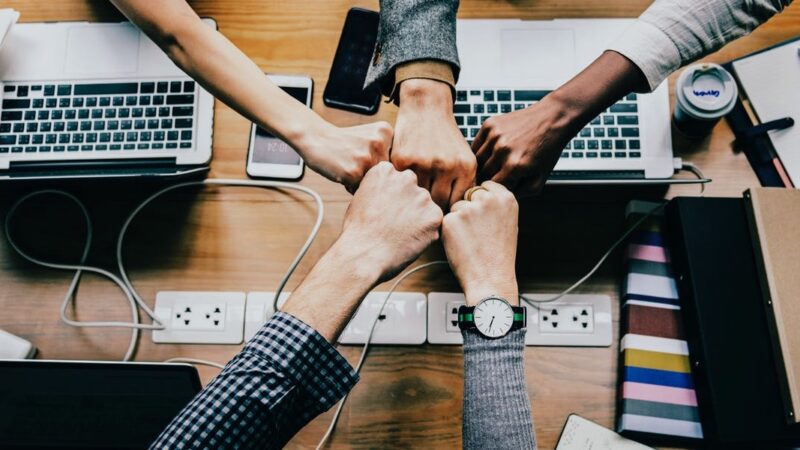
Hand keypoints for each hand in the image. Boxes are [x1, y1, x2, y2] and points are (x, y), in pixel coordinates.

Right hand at [299, 121, 392, 192]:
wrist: (315, 138)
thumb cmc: (343, 141)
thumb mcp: (370, 136)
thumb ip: (387, 152)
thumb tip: (401, 181)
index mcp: (386, 132)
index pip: (395, 161)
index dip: (379, 163)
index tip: (365, 154)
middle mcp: (379, 143)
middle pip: (386, 173)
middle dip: (372, 173)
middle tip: (355, 161)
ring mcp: (366, 157)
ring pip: (374, 182)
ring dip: (362, 181)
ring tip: (348, 166)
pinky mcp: (354, 172)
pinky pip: (359, 189)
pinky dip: (351, 185)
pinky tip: (342, 171)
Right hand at [339, 161, 442, 282]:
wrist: (364, 254)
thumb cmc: (358, 231)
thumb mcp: (361, 197)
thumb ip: (380, 188)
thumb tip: (391, 192)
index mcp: (385, 170)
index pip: (396, 180)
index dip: (391, 197)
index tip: (383, 210)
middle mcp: (406, 178)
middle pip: (413, 190)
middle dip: (407, 205)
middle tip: (393, 224)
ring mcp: (422, 196)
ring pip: (425, 206)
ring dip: (417, 218)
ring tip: (399, 234)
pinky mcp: (434, 215)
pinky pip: (433, 223)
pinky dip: (425, 233)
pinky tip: (408, 240)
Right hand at [392, 79, 475, 208]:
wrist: (426, 107)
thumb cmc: (445, 137)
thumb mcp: (463, 157)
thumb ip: (464, 184)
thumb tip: (459, 215)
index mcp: (465, 167)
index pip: (457, 204)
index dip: (449, 211)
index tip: (441, 212)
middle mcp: (446, 166)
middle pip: (438, 204)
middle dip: (432, 208)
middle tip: (425, 210)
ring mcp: (424, 163)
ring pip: (419, 197)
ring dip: (415, 200)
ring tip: (413, 201)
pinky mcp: (403, 160)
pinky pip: (403, 185)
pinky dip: (402, 188)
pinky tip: (403, 187)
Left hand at [442, 181, 518, 305]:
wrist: (490, 278)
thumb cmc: (498, 255)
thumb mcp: (508, 223)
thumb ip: (496, 204)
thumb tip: (480, 193)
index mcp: (506, 198)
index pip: (486, 185)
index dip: (481, 200)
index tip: (484, 215)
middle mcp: (488, 199)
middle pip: (469, 194)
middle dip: (469, 208)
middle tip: (478, 232)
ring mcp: (469, 209)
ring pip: (456, 207)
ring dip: (459, 220)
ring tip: (471, 240)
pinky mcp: (451, 220)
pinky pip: (446, 220)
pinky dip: (450, 231)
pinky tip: (462, 244)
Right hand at [472, 96, 575, 196]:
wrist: (552, 118)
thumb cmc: (548, 149)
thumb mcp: (541, 177)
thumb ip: (522, 193)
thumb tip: (501, 197)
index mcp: (515, 166)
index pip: (494, 187)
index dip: (497, 190)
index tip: (501, 187)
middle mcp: (502, 150)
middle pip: (483, 174)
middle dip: (489, 178)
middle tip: (497, 177)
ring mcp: (495, 136)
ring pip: (476, 160)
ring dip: (483, 165)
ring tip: (494, 165)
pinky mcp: (490, 125)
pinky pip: (476, 145)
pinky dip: (480, 151)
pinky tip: (491, 152)